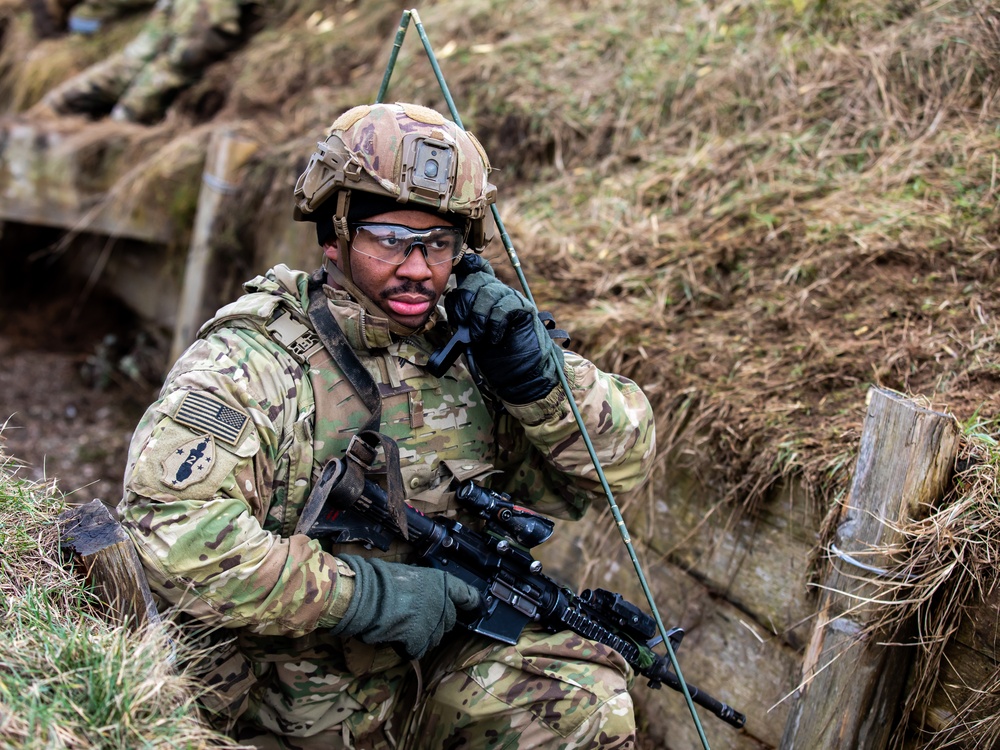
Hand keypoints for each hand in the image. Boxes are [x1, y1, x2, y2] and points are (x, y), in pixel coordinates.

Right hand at [330, 556, 479, 659]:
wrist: (367, 596)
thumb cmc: (382, 581)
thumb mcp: (411, 576)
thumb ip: (426, 589)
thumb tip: (427, 598)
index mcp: (441, 583)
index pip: (467, 594)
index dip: (473, 602)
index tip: (478, 608)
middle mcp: (443, 603)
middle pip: (448, 620)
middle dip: (435, 622)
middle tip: (414, 617)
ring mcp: (433, 623)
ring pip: (434, 637)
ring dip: (421, 636)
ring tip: (401, 625)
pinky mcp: (421, 640)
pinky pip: (418, 649)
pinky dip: (407, 647)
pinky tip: (396, 637)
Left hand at [445, 257, 562, 403]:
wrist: (518, 373)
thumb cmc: (492, 354)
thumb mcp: (468, 332)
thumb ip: (462, 314)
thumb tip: (450, 296)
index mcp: (483, 294)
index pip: (475, 267)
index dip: (465, 265)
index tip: (456, 269)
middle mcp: (498, 292)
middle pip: (476, 278)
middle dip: (464, 301)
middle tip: (464, 323)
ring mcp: (512, 298)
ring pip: (488, 291)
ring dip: (478, 316)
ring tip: (479, 336)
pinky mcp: (524, 309)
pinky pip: (503, 306)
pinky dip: (494, 324)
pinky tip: (495, 337)